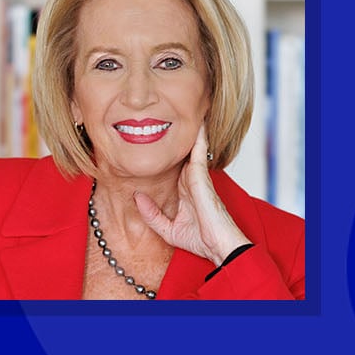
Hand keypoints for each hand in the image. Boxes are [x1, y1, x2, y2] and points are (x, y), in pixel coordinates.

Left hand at [134, 127, 250, 265]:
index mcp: (184, 190)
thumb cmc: (199, 239)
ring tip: (187, 109)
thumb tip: (137, 197)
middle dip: (176, 135)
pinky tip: (197, 123)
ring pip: (191, 148)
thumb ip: (151, 214)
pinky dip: (199, 137)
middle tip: (167, 114)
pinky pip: (199, 151)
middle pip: (182, 152)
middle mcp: (191, 180)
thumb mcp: (167, 229)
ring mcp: (197, 177)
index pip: (174, 166)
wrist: (218, 245)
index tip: (154, 139)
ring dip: (190, 131)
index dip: (165, 153)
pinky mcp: (201, 176)